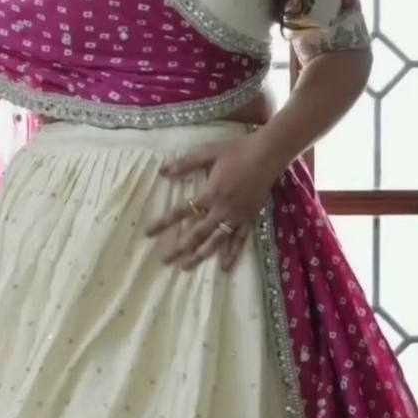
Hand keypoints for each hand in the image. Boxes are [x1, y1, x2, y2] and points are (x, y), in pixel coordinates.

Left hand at [144, 131, 278, 271]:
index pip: (181, 211)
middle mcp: (222, 209)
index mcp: (210, 193)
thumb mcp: (208, 152)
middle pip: (197, 233)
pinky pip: (239, 240)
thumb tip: (163, 171)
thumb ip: (185, 163)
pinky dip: (232, 253)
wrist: (268, 154)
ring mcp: (237, 216)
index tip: (149, 233)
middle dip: (180, 248)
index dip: (163, 223)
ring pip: (216, 241)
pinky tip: (225, 266)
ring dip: (201, 255)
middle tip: (165, 261)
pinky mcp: (250, 219)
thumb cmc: (237, 150)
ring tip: (187, 267)